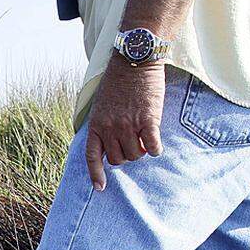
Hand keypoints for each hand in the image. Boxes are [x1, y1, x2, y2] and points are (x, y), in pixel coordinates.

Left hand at [85, 59, 165, 190]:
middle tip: (134, 142)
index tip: (100, 188)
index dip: (96, 174)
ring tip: (144, 136)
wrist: (134, 61)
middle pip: (118, 160)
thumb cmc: (118, 82)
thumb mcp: (102, 105)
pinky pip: (152, 146)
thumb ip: (103, 125)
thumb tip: (110, 146)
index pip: (92, 156)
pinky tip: (156, 144)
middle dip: (126, 155)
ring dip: (141, 150)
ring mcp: (128, 125)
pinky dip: (155, 149)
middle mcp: (109, 128)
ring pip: (135, 155)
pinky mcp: (147, 120)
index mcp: (96, 124)